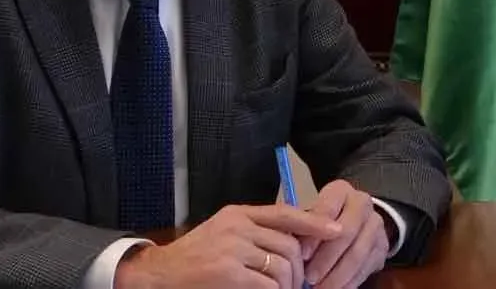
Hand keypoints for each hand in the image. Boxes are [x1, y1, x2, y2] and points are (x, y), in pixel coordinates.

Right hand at [115, 203, 342, 288]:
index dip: (315, 223)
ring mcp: (233, 249)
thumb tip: (296, 241)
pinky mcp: (228, 273)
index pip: (286, 213)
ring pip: (282, 266)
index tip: (337, 232)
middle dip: (299, 269)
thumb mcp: (226, 233)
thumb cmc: (195, 257)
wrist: (159, 274)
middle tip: (297, 284)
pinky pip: (268, 284)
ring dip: (289, 285)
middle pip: (290, 245)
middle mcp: (238, 226)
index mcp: (239, 213)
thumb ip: (255, 232)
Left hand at [303, 180, 389, 288]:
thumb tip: (293, 251)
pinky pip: (367, 268)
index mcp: (340, 191)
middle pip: (346, 232)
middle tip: (309, 278)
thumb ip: (302, 228)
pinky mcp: (383, 246)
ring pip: (358, 253)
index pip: (328, 209)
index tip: (301, 255)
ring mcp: (376, 225)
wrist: (355, 220)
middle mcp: (362, 203)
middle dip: (326, 259)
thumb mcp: (309, 215)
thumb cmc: (322, 219)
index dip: (314, 234)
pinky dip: (350, 282)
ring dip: (338, 276)